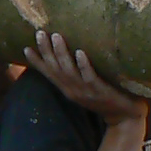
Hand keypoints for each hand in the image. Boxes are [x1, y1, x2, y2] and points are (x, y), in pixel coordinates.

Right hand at [27, 30, 143, 124]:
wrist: (125, 118)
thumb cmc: (107, 99)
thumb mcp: (87, 88)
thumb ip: (79, 75)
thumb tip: (75, 51)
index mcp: (68, 89)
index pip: (48, 74)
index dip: (36, 62)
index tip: (26, 47)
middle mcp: (73, 90)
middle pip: (55, 69)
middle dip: (46, 51)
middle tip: (40, 32)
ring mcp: (86, 91)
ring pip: (69, 71)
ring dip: (61, 53)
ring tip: (56, 36)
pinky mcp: (101, 92)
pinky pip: (90, 77)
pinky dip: (83, 65)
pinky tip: (80, 52)